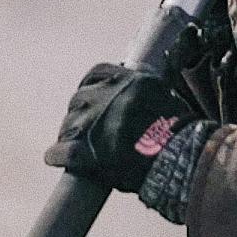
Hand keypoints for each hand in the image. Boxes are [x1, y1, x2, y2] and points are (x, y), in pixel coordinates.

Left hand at [45, 63, 193, 192]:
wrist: (179, 161)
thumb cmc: (180, 135)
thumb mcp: (168, 98)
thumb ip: (149, 90)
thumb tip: (144, 91)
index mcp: (129, 81)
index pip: (96, 75)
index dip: (91, 88)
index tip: (91, 97)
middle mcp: (107, 96)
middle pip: (79, 100)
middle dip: (81, 114)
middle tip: (88, 129)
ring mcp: (92, 122)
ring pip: (68, 125)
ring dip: (70, 135)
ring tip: (74, 147)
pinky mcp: (83, 150)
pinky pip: (59, 151)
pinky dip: (56, 155)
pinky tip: (56, 159)